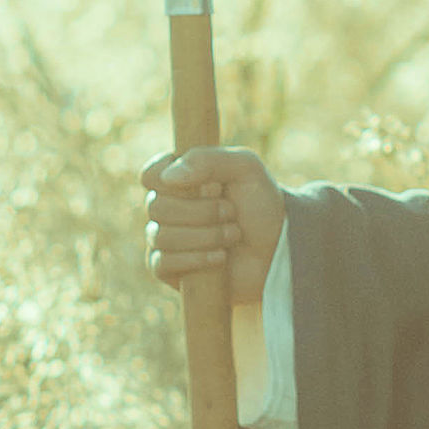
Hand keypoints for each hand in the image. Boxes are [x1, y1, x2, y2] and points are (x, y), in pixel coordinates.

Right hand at [142, 147, 284, 303]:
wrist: (277, 248)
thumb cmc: (260, 203)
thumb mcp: (245, 168)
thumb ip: (209, 160)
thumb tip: (168, 177)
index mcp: (178, 178)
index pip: (150, 175)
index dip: (172, 180)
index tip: (207, 183)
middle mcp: (166, 207)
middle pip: (157, 206)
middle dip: (202, 211)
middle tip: (231, 212)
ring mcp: (164, 238)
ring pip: (161, 236)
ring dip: (206, 236)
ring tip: (233, 234)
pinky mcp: (168, 269)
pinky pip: (162, 263)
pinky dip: (195, 259)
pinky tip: (220, 257)